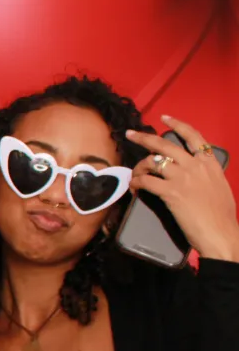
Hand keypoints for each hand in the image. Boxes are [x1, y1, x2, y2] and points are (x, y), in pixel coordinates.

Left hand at [127, 116, 238, 261]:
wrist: (220, 232)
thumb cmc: (221, 214)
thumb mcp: (218, 186)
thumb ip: (206, 174)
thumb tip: (195, 172)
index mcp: (210, 163)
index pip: (193, 136)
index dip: (177, 125)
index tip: (164, 118)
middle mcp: (195, 166)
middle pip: (164, 145)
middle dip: (144, 138)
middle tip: (130, 134)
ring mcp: (183, 178)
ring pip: (152, 162)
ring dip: (139, 167)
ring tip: (134, 173)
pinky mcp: (171, 192)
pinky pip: (146, 181)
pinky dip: (137, 183)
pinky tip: (134, 187)